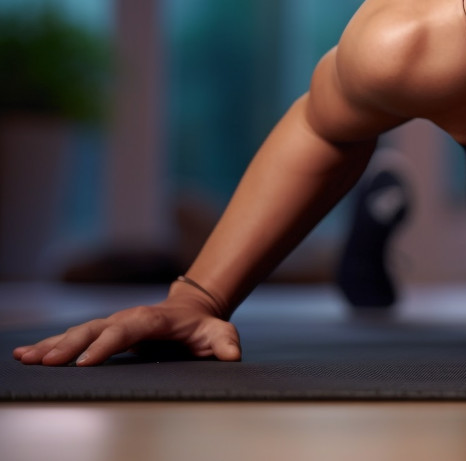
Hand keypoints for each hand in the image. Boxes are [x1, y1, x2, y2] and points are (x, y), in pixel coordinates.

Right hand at [11, 292, 240, 366]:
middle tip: (46, 362)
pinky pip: (73, 337)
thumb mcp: (220, 333)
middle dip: (69, 345)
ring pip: (78, 333)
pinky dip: (49, 345)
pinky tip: (25, 354)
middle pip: (94, 330)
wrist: (194, 310)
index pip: (126, 330)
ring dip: (51, 345)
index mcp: (151, 319)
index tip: (85, 362)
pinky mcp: (103, 332)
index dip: (106, 345)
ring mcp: (112, 323)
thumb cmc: (205, 327)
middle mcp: (126, 318)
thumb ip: (225, 342)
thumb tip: (233, 354)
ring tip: (25, 358)